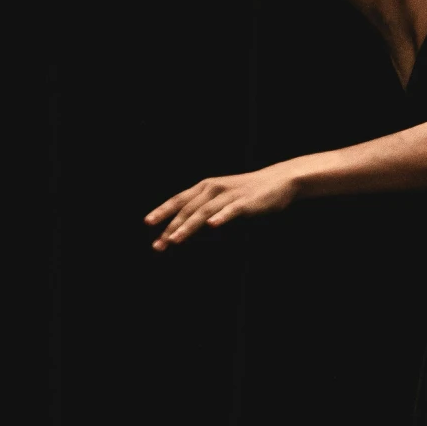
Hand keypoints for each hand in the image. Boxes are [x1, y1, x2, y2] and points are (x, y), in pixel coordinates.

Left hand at [145, 165, 296, 249]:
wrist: (278, 181)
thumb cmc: (248, 193)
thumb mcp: (222, 199)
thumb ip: (204, 211)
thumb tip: (186, 230)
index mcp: (205, 187)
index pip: (179, 200)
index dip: (163, 211)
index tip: (148, 223)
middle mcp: (213, 188)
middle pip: (187, 209)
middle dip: (171, 227)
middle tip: (158, 244)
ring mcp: (229, 195)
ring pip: (204, 212)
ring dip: (188, 226)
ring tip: (175, 240)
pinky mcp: (245, 202)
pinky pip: (231, 211)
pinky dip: (221, 217)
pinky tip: (212, 226)